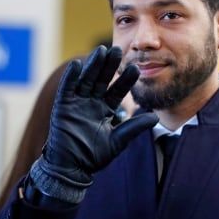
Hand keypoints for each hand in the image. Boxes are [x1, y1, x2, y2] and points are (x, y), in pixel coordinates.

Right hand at [39, 45, 157, 185]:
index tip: (137, 68)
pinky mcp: (62, 107)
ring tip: (102, 50)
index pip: (117, 91)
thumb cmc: (93, 157)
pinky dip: (71, 77)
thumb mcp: (118, 140)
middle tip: (118, 49)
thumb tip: (156, 117)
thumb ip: (134, 127)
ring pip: (86, 80)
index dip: (125, 80)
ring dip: (93, 65)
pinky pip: (67, 89)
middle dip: (109, 66)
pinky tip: (78, 64)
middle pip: (102, 80)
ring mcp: (76, 103)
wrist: (72, 169)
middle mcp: (91, 103)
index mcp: (105, 109)